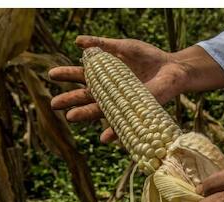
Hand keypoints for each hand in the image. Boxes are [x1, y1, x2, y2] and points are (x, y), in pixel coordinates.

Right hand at [48, 35, 189, 142]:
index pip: (82, 76)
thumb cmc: (148, 57)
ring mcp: (122, 102)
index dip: (67, 75)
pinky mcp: (135, 111)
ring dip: (85, 114)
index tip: (51, 75)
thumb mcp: (123, 47)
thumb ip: (102, 45)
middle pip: (86, 96)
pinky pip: (123, 123)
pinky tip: (105, 139)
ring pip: (100, 110)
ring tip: (70, 117)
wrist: (172, 68)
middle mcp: (110, 91)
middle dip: (70, 99)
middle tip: (54, 104)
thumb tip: (76, 41)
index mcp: (105, 76)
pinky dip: (114, 132)